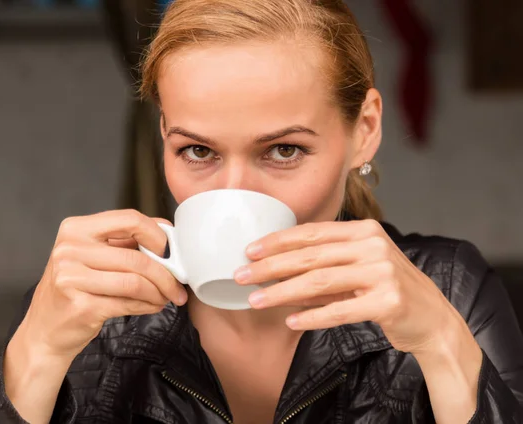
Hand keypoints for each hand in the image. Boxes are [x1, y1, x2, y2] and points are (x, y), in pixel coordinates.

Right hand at [18, 209, 187, 359]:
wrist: (44, 330)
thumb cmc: (74, 290)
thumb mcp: (92, 256)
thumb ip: (125, 241)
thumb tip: (167, 233)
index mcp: (76, 229)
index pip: (129, 219)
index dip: (157, 234)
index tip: (170, 251)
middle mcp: (69, 249)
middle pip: (136, 257)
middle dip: (165, 274)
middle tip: (178, 286)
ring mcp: (71, 278)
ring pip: (135, 282)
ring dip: (159, 292)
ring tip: (167, 298)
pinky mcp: (80, 306)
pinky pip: (128, 303)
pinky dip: (147, 305)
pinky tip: (153, 306)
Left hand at [234, 219, 466, 354]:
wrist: (433, 319)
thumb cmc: (388, 290)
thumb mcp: (357, 269)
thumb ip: (323, 267)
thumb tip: (275, 274)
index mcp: (364, 231)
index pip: (312, 232)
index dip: (278, 241)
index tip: (250, 250)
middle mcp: (373, 246)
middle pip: (310, 255)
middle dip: (270, 266)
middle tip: (242, 275)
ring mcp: (382, 273)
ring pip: (319, 281)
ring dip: (282, 292)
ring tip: (256, 300)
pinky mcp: (387, 302)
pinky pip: (339, 310)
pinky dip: (312, 316)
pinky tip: (290, 321)